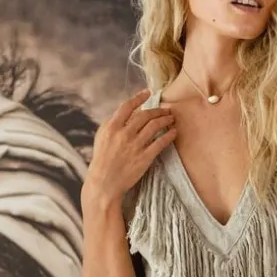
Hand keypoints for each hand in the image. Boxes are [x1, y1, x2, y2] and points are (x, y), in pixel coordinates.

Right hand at [82, 86, 176, 213]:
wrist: (104, 183)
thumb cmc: (102, 159)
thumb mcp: (102, 137)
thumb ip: (114, 123)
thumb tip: (128, 111)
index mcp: (111, 127)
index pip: (127, 106)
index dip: (139, 97)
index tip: (148, 93)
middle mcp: (123, 134)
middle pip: (145, 115)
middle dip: (158, 110)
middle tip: (166, 110)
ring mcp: (134, 146)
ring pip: (154, 126)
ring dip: (165, 119)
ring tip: (171, 118)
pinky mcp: (144, 158)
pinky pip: (160, 143)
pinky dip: (169, 135)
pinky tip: (174, 132)